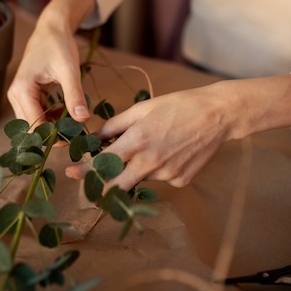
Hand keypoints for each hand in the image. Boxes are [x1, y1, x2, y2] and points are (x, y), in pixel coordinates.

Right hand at [7, 0, 95, 126]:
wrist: (52, 28)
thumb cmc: (58, 45)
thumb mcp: (69, 70)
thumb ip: (74, 95)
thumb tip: (83, 119)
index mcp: (22, 91)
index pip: (35, 125)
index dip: (53, 136)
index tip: (74, 139)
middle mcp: (15, 95)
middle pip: (32, 126)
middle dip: (53, 134)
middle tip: (76, 135)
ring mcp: (19, 95)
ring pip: (34, 121)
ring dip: (53, 126)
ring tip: (74, 126)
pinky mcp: (27, 94)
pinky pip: (37, 113)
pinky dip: (51, 117)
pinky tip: (66, 113)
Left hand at [66, 84, 231, 189]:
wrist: (218, 115)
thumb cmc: (179, 105)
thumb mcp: (143, 109)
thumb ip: (115, 125)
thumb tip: (93, 137)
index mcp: (138, 141)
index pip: (102, 164)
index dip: (84, 171)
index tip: (71, 172)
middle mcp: (151, 162)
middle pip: (116, 185)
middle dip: (101, 184)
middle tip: (93, 179)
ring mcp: (167, 174)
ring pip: (140, 179)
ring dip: (134, 170)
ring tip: (150, 148)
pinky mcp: (181, 181)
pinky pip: (160, 179)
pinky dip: (157, 169)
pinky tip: (170, 152)